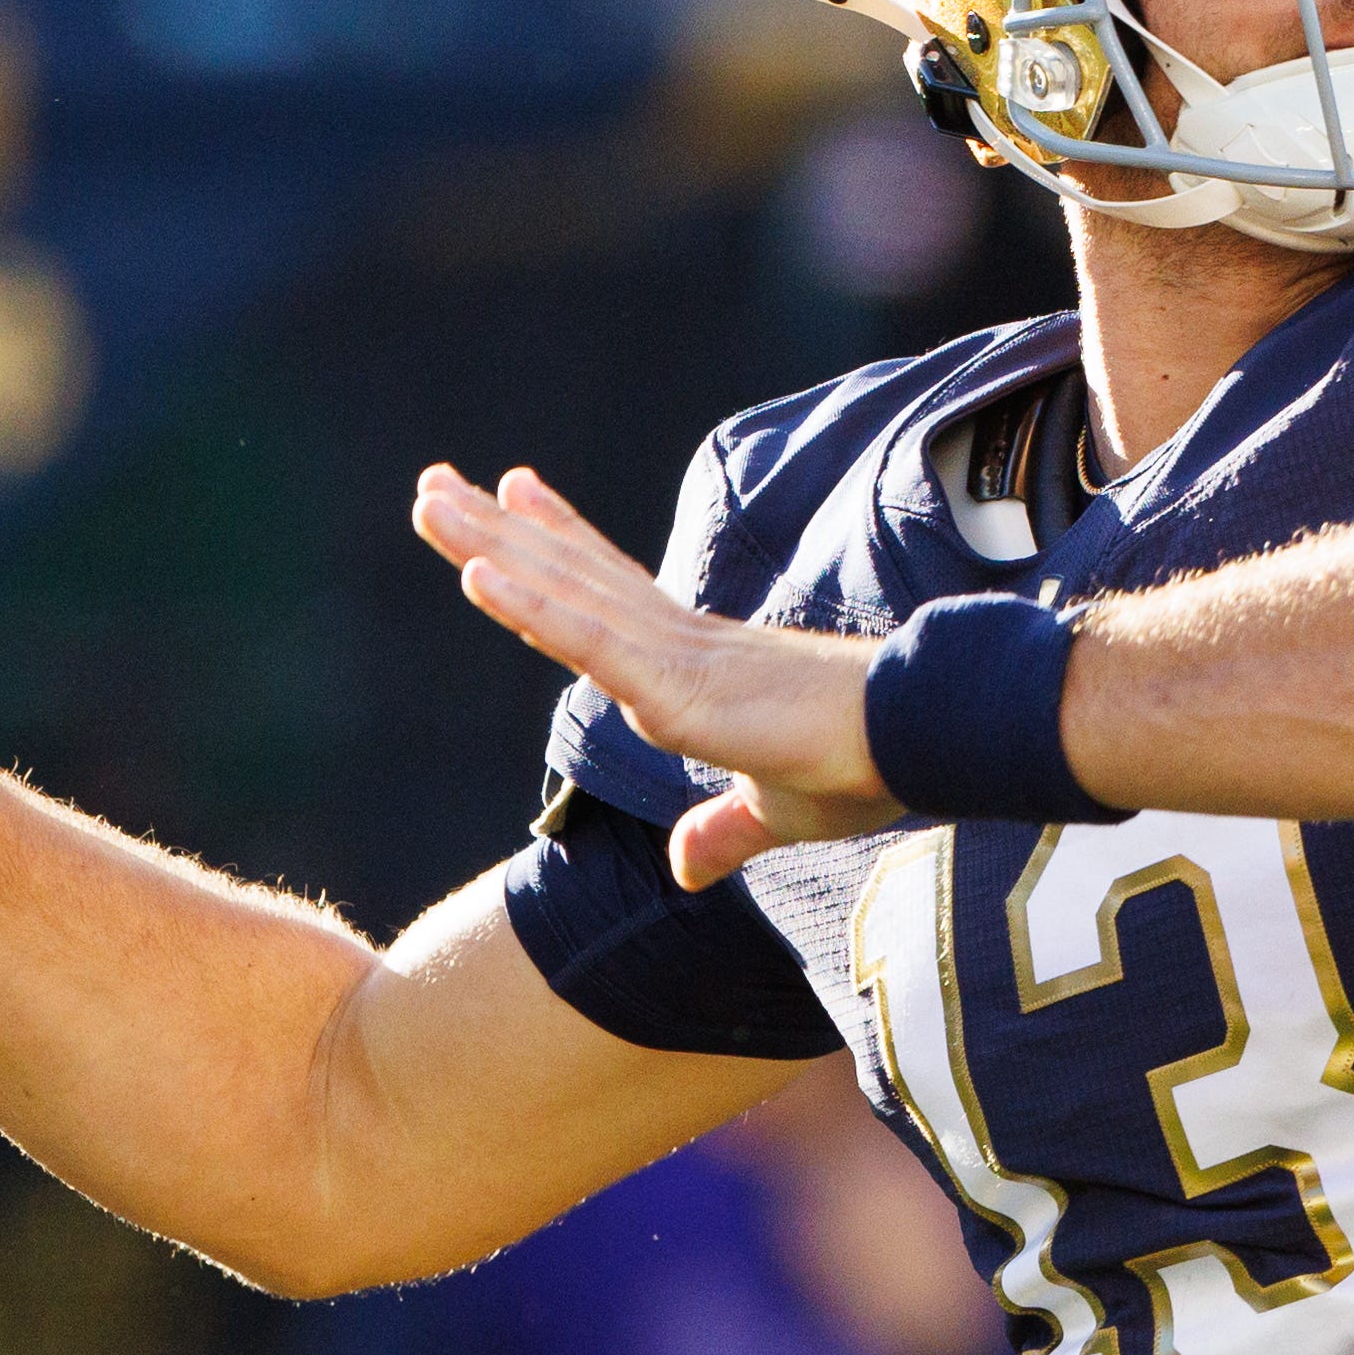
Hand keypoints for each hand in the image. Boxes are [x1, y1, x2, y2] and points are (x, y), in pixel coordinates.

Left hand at [412, 464, 895, 888]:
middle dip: (494, 530)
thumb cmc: (868, 765)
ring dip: (487, 546)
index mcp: (698, 665)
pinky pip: (590, 640)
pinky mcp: (680, 688)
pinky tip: (478, 571)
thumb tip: (687, 871)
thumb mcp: (777, 812)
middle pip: (568, 576)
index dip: (558, 545)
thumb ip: (724, 833)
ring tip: (427, 497)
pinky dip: (531, 606)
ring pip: (562, 593)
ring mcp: (674, 659)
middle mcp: (678, 644)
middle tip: (432, 483)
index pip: (610, 595)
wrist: (927, 740)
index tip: (512, 495)